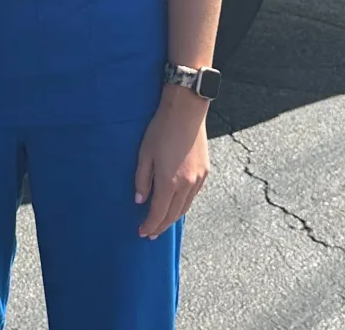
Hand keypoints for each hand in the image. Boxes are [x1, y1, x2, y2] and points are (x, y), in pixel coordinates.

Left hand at [134, 88, 210, 239]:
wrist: (186, 112)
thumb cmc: (161, 130)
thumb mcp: (144, 154)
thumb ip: (142, 180)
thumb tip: (140, 200)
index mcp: (169, 182)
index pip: (159, 213)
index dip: (150, 225)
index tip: (142, 233)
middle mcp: (187, 185)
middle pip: (173, 214)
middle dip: (161, 226)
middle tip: (151, 233)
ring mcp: (198, 180)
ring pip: (185, 207)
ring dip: (173, 218)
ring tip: (162, 223)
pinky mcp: (205, 173)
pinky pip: (193, 196)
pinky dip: (183, 205)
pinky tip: (176, 205)